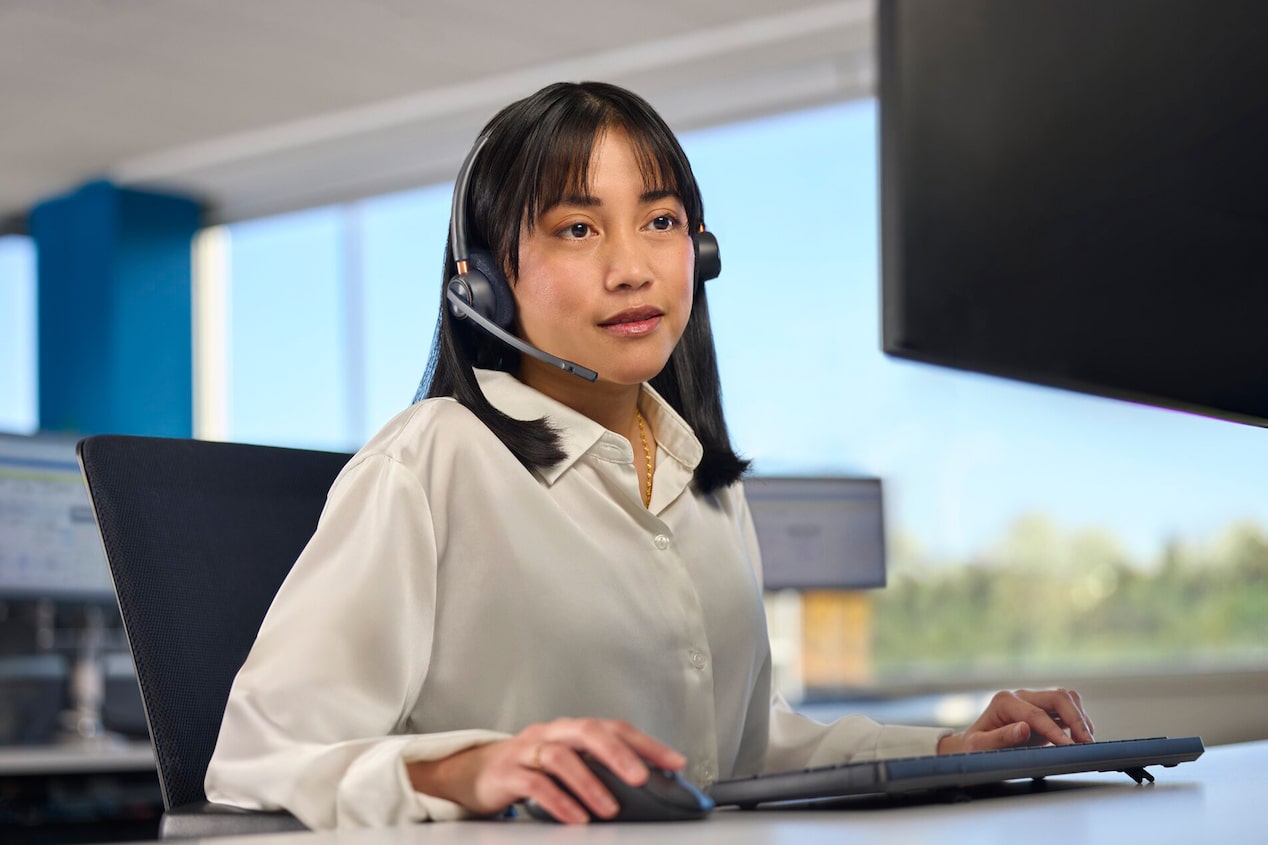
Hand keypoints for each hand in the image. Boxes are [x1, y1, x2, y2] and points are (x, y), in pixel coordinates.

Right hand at [406, 717, 685, 823]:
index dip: (646, 743)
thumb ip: (598, 770)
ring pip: (560, 756)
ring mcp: (526, 750)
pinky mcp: (506, 772)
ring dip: (589, 783)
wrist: (472, 773)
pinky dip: (558, 801)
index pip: (614, 728)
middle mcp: (551, 732)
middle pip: (587, 731)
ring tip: (610, 808)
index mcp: (571, 729)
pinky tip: (576, 818)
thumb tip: (648, 786)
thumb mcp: (565, 765)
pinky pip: (535, 784)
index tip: (675, 761)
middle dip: (620, 754)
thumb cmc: (529, 769)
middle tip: (644, 778)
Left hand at [937, 688, 1094, 754]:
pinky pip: (1066, 707)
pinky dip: (1078, 719)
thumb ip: (1000, 737)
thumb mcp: (980, 746)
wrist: (974, 746)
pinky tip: (1081, 737)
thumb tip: (1023, 728)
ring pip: (1066, 698)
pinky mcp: (1042, 710)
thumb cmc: (974, 747)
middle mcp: (1020, 696)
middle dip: (1076, 720)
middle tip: (1087, 744)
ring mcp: (1032, 701)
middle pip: (1058, 698)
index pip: (1037, 715)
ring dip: (1080, 717)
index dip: (1056, 732)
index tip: (1070, 747)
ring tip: (1087, 741)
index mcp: (1004, 702)